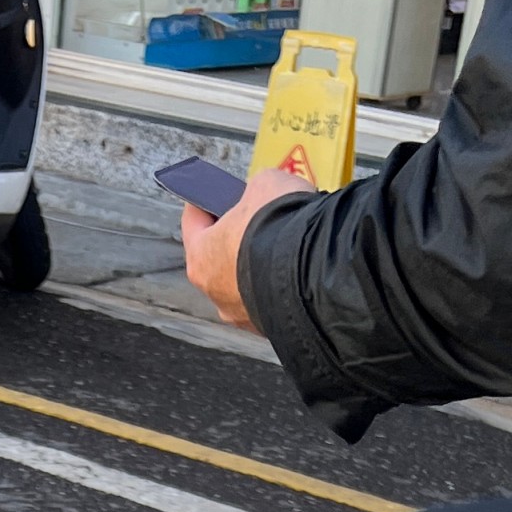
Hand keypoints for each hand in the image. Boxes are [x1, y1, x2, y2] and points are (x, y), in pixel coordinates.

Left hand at [181, 164, 319, 327]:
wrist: (318, 270)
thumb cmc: (279, 225)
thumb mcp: (266, 184)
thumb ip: (256, 191)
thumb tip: (265, 198)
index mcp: (200, 257)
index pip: (194, 221)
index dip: (206, 201)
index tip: (214, 192)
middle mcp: (214, 293)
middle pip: (221, 256)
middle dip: (237, 236)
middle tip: (257, 218)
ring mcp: (242, 315)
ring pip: (246, 283)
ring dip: (260, 264)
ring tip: (284, 245)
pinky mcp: (271, 327)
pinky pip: (272, 299)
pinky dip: (280, 285)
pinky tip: (298, 269)